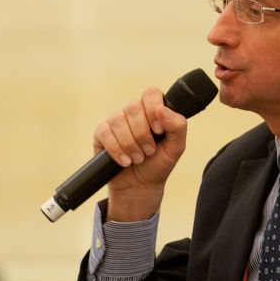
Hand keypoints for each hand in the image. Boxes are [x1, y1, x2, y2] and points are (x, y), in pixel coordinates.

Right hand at [93, 87, 187, 221]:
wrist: (140, 186)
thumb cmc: (159, 164)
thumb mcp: (176, 148)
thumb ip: (177, 126)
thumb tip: (162, 109)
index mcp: (153, 111)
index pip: (151, 94)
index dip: (153, 109)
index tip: (159, 130)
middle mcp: (134, 112)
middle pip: (133, 107)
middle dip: (142, 134)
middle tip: (149, 151)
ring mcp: (116, 121)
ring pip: (118, 120)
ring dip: (130, 143)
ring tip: (138, 159)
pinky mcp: (102, 133)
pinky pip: (105, 132)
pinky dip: (116, 149)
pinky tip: (125, 161)